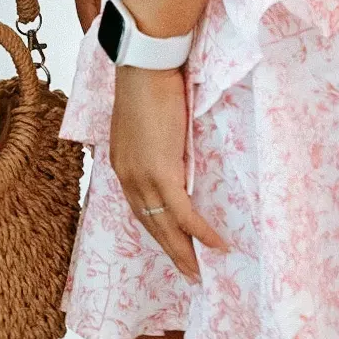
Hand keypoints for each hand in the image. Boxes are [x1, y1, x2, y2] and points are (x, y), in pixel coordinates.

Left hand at [108, 63, 228, 283]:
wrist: (145, 66)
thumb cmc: (149, 84)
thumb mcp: (149, 122)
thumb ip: (157, 145)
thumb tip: (175, 156)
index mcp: (122, 162)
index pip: (139, 206)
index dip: (156, 227)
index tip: (170, 243)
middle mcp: (126, 175)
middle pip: (150, 222)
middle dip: (170, 249)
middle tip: (189, 272)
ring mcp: (142, 176)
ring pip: (165, 225)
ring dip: (184, 251)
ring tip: (200, 272)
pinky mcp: (161, 173)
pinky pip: (184, 213)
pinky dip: (201, 232)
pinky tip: (217, 246)